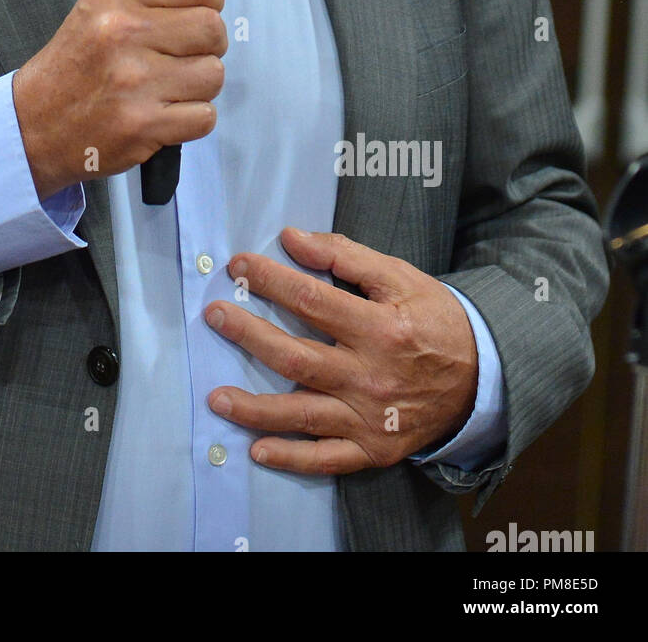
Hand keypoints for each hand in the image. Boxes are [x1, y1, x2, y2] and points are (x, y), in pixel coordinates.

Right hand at [13, 0, 232, 199]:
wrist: (33, 123)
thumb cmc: (76, 63)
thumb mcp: (108, 5)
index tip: (192, 13)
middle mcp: (122, 30)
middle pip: (213, 28)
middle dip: (204, 46)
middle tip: (174, 56)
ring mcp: (133, 80)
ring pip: (214, 74)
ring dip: (197, 85)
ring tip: (164, 86)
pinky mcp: (142, 124)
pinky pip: (205, 116)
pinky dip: (190, 119)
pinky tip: (161, 113)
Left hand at [204, 227, 478, 473]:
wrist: (482, 377)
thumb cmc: (434, 320)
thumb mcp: (399, 277)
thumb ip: (345, 257)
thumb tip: (293, 238)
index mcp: (379, 328)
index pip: (311, 299)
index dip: (270, 279)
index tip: (239, 265)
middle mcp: (371, 376)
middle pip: (296, 357)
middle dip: (248, 335)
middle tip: (215, 316)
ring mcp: (369, 418)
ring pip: (302, 413)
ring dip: (254, 408)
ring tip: (216, 397)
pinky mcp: (373, 448)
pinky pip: (326, 458)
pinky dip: (291, 457)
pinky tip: (257, 450)